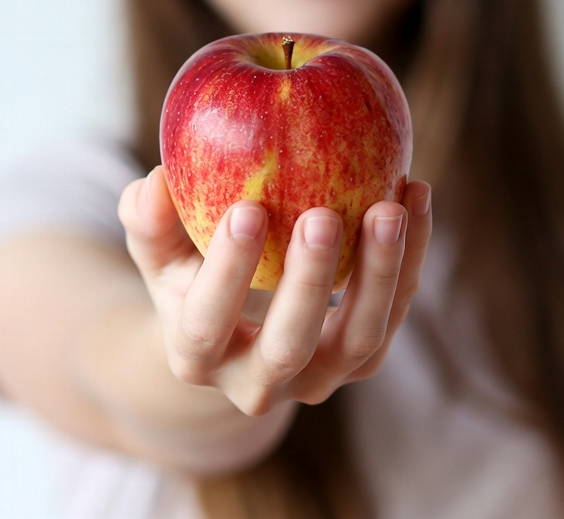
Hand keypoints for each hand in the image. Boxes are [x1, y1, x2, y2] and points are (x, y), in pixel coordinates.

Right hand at [118, 167, 431, 415]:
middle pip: (288, 346)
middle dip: (309, 282)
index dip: (226, 273)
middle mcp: (259, 382)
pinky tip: (415, 197)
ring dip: (378, 274)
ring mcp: (319, 376)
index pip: (207, 324)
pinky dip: (409, 259)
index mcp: (198, 357)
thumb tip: (156, 180)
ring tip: (390, 207)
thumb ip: (148, 220)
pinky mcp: (362, 358)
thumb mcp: (158, 253)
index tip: (246, 209)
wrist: (234, 338)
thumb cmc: (188, 279)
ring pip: (358, 339)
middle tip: (322, 215)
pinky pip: (394, 313)